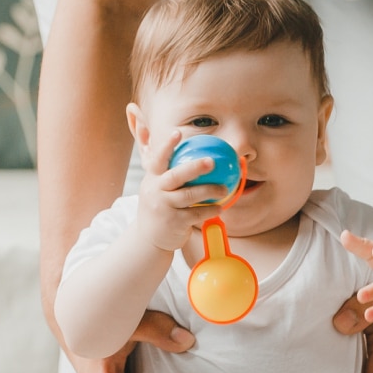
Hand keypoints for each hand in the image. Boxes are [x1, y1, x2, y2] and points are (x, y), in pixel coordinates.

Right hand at [135, 129, 229, 252]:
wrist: (148, 240)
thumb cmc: (158, 208)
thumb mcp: (155, 188)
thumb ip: (165, 172)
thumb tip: (177, 149)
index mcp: (152, 179)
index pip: (158, 159)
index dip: (167, 145)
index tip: (178, 133)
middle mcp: (155, 191)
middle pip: (175, 176)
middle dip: (194, 167)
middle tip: (211, 161)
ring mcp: (164, 207)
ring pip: (189, 195)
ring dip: (210, 190)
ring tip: (224, 188)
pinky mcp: (174, 222)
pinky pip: (196, 214)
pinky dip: (210, 210)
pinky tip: (220, 207)